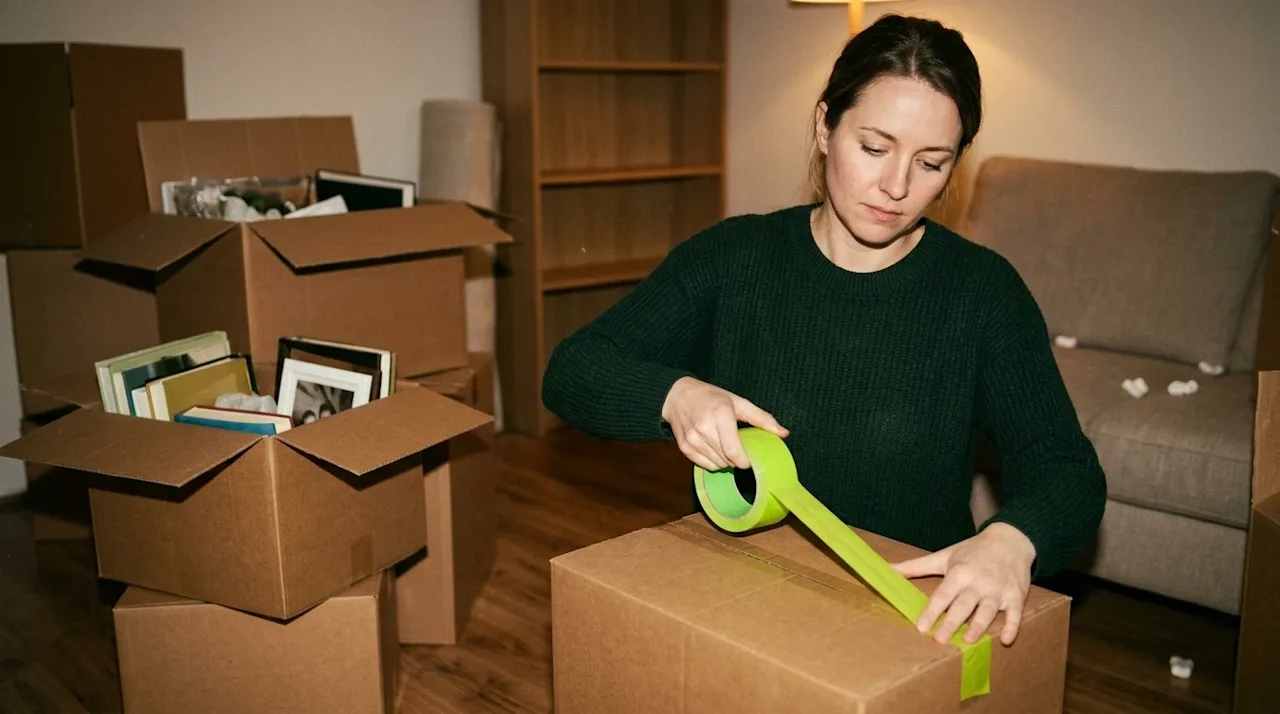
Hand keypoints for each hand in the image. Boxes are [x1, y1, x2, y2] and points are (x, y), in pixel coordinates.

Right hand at [661, 376, 788, 471]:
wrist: (677, 395)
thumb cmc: (711, 397)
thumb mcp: (739, 402)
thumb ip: (762, 418)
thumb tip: (784, 433)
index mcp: (720, 415)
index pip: (733, 450)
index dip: (743, 461)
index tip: (748, 459)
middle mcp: (704, 428)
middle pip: (726, 459)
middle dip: (735, 460)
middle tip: (738, 449)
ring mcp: (692, 439)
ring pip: (715, 464)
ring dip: (724, 462)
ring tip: (724, 447)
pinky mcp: (683, 447)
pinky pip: (703, 465)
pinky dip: (712, 462)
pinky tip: (713, 450)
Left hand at [891, 522, 1034, 645]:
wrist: (1010, 540)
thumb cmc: (972, 551)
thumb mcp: (944, 556)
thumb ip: (915, 566)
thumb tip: (886, 569)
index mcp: (959, 572)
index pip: (943, 594)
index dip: (932, 611)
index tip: (921, 626)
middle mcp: (978, 581)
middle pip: (963, 604)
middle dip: (952, 622)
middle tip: (940, 639)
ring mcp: (998, 589)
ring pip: (988, 610)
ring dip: (979, 626)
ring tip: (968, 640)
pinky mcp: (1016, 595)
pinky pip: (1015, 613)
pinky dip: (1012, 626)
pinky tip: (1006, 640)